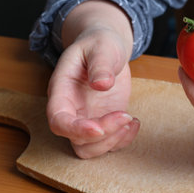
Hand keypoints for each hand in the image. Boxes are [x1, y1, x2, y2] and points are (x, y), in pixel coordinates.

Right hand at [46, 0, 139, 157]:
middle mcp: (72, 110)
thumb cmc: (99, 44)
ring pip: (91, 149)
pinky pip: (109, 143)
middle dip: (103, 135)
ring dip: (113, 141)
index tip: (99, 128)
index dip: (75, 129)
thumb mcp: (100, 46)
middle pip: (76, 140)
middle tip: (126, 115)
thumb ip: (99, 64)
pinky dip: (124, 139)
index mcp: (62, 91)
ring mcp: (88, 118)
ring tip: (131, 120)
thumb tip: (102, 84)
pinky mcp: (105, 122)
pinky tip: (135, 121)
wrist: (107, 48)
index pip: (59, 120)